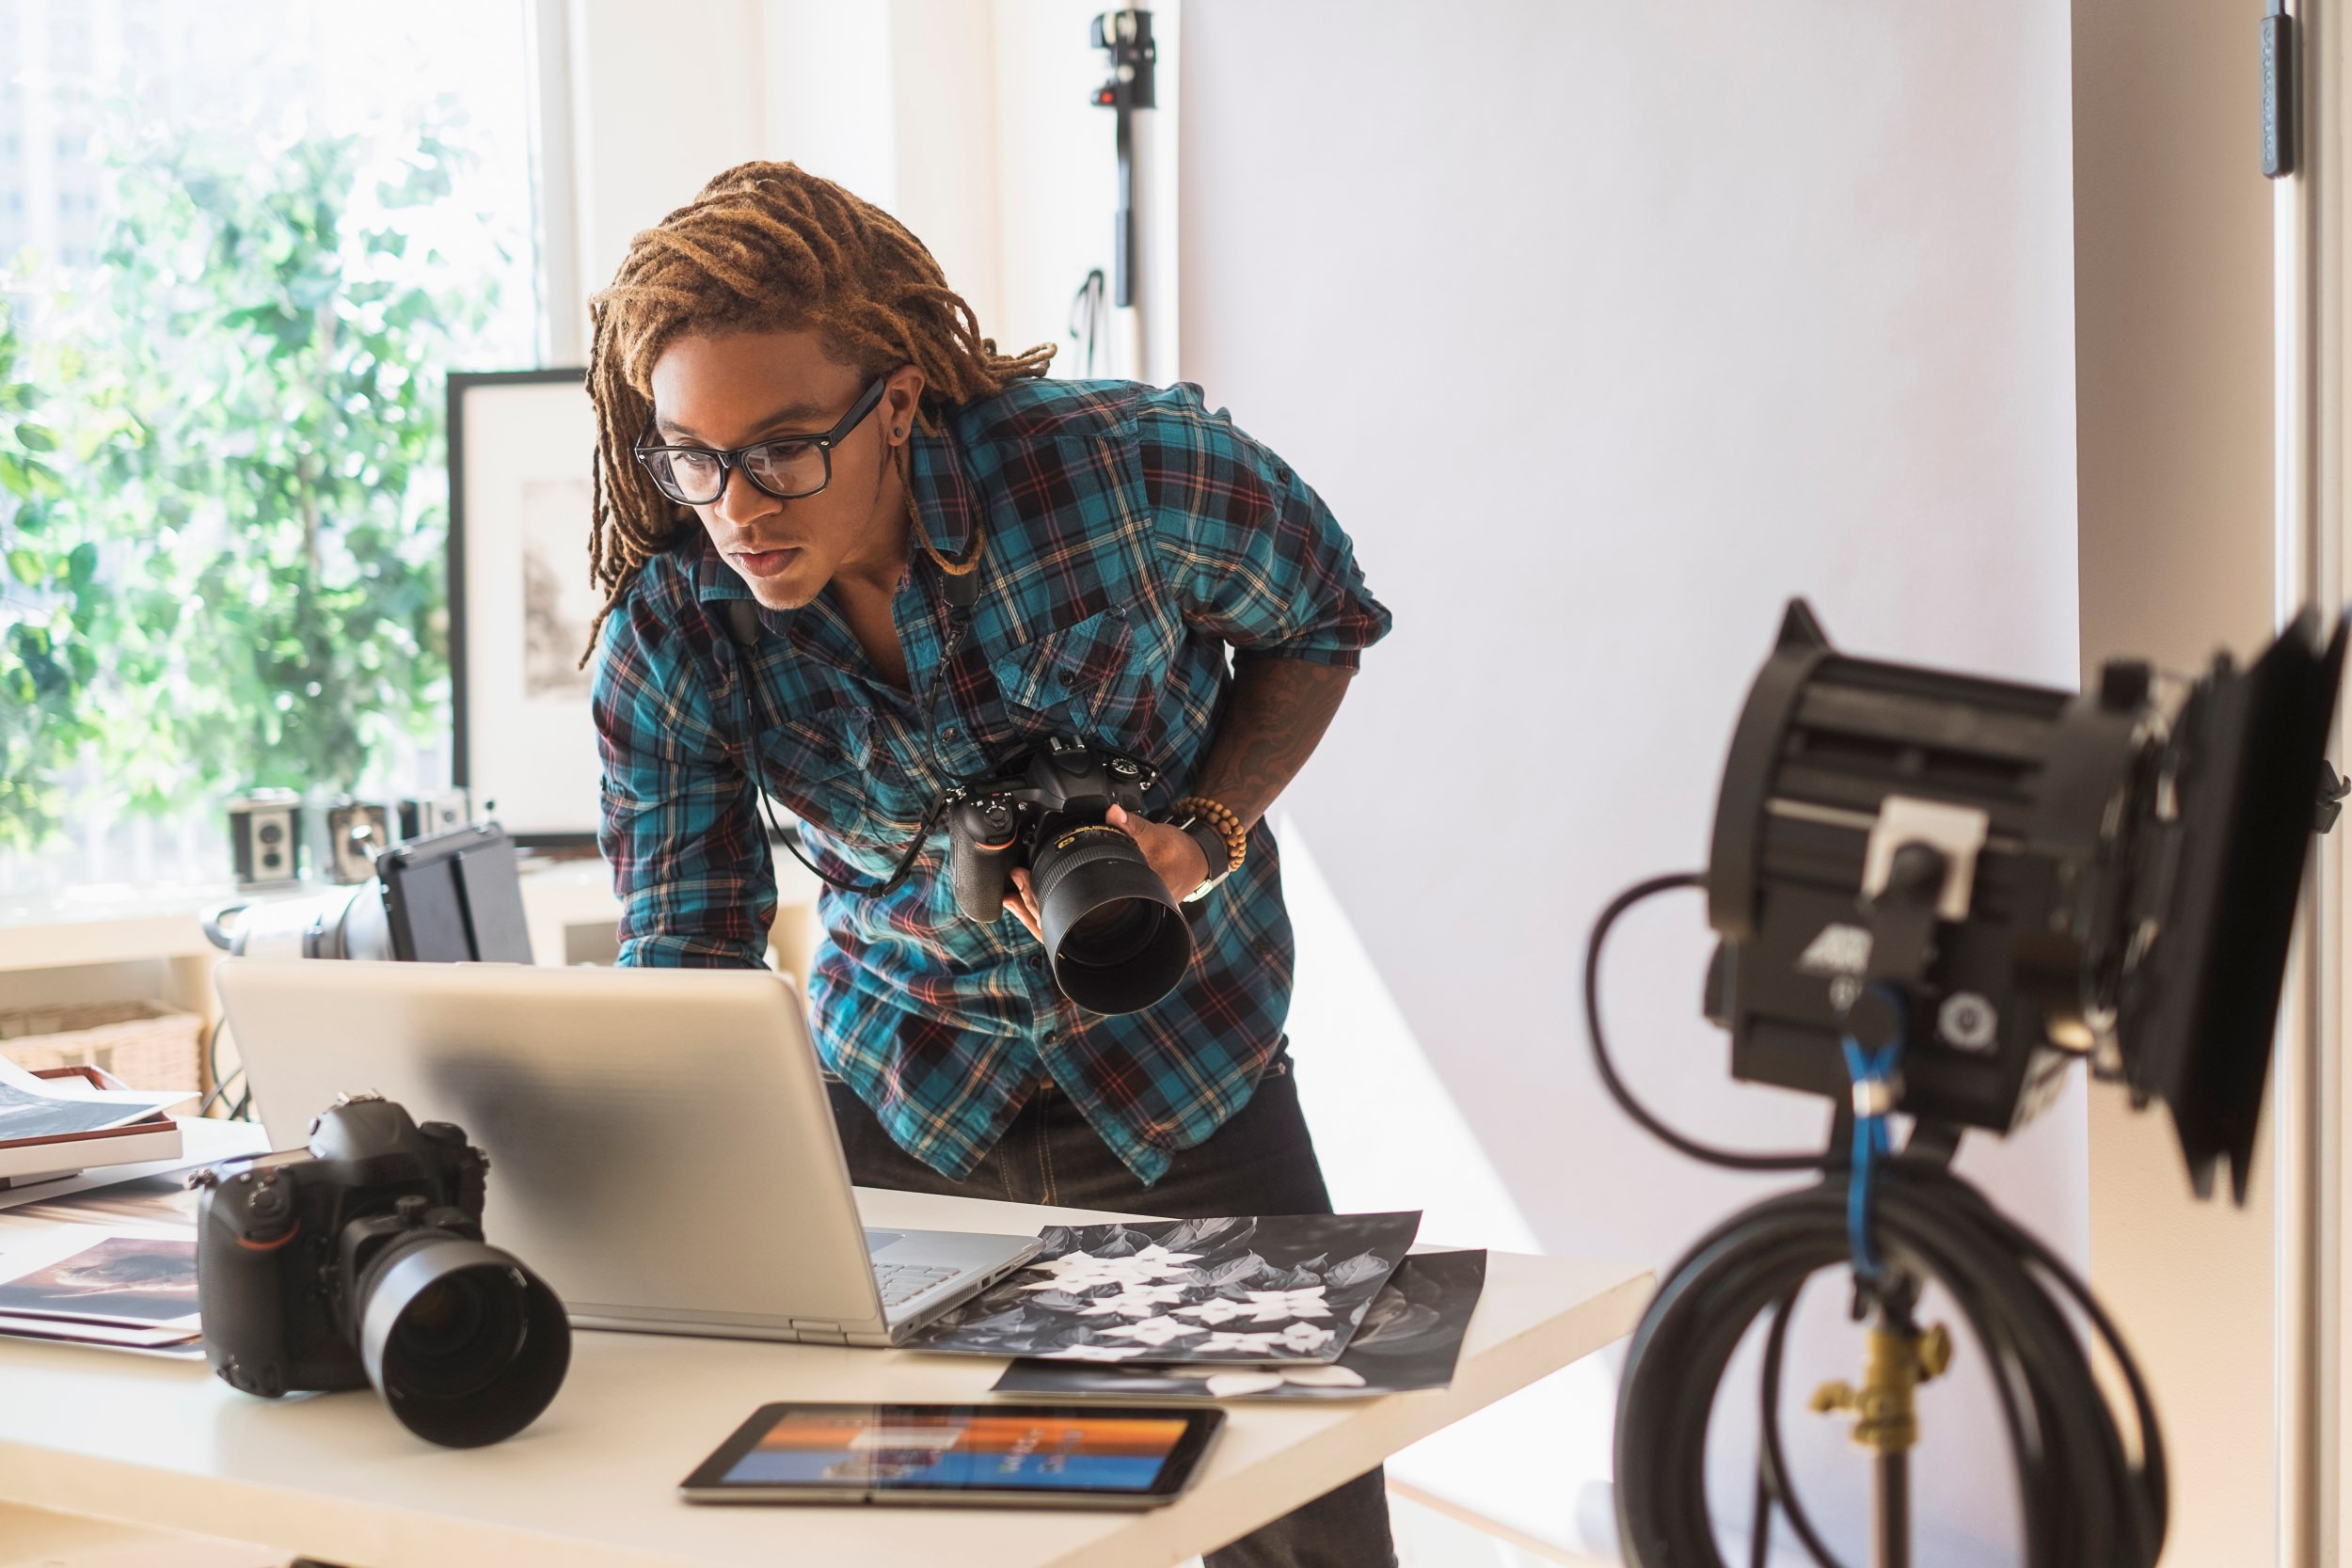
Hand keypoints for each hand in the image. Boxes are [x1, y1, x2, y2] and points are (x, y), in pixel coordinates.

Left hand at [1002, 803, 1208, 941]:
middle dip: (1034, 906)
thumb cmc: (1179, 856)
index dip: (1045, 906)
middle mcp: (1116, 919)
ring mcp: (1110, 916)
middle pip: (1064, 928)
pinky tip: (1035, 893)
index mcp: (1126, 908)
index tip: (1025, 883)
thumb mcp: (1158, 837)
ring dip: (1039, 909)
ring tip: (1015, 892)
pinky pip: (1074, 913)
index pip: (1076, 919)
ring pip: (1066, 925)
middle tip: (1015, 882)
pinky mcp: (1106, 905)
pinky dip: (1053, 904)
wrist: (1195, 862)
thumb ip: (1133, 826)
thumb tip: (1112, 813)